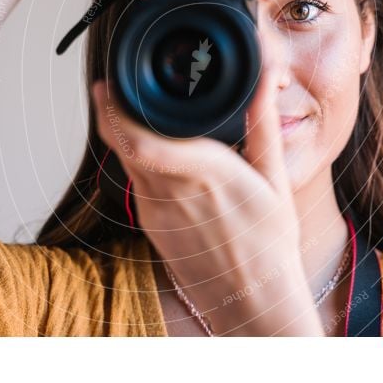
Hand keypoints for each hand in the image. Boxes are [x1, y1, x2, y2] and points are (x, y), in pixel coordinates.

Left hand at [90, 40, 322, 335]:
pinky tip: (149, 148)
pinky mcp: (151, 225)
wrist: (252, 302)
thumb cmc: (271, 242)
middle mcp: (174, 193)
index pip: (143, 142)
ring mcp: (157, 213)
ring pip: (125, 162)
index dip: (115, 112)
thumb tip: (265, 80)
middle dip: (110, 113)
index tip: (106, 86)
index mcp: (208, 174)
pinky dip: (134, 160)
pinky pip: (135, 182)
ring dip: (120, 135)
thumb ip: (263, 126)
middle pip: (124, 146)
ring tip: (127, 108)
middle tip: (108, 87)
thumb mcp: (276, 181)